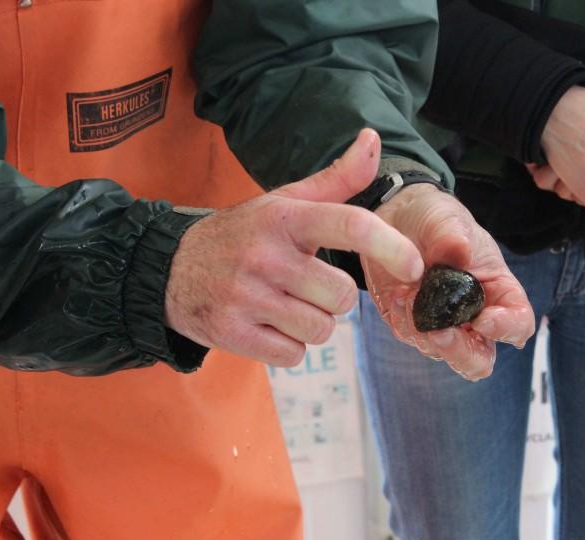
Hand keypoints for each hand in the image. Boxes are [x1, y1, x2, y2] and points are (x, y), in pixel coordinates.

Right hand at [165, 129, 423, 366]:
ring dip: (312, 324)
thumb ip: (337, 179)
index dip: (392, 247)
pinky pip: (293, 355)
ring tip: (284, 304)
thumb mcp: (286, 201)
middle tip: (305, 285)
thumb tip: (373, 139)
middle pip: (342, 296)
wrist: (170, 269)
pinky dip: (288, 346)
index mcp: (285, 217)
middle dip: (333, 298)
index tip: (415, 265)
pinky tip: (267, 323)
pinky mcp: (231, 332)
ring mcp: (246, 295)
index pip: (351, 226)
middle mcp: (265, 254)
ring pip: (321, 329)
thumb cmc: (244, 234)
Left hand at [365, 184, 535, 380]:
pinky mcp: (413, 326)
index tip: (484, 319)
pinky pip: (411, 337)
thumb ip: (454, 236)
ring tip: (407, 294)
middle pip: (479, 359)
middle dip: (459, 352)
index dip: (507, 329)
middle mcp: (474, 316)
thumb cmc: (436, 219)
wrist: (397, 218)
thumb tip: (459, 254)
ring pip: (442, 353)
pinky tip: (398, 294)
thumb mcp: (447, 218)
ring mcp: (444, 325)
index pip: (519, 323)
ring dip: (423, 330)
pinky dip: (403, 320)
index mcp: (499, 292)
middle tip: (439, 332)